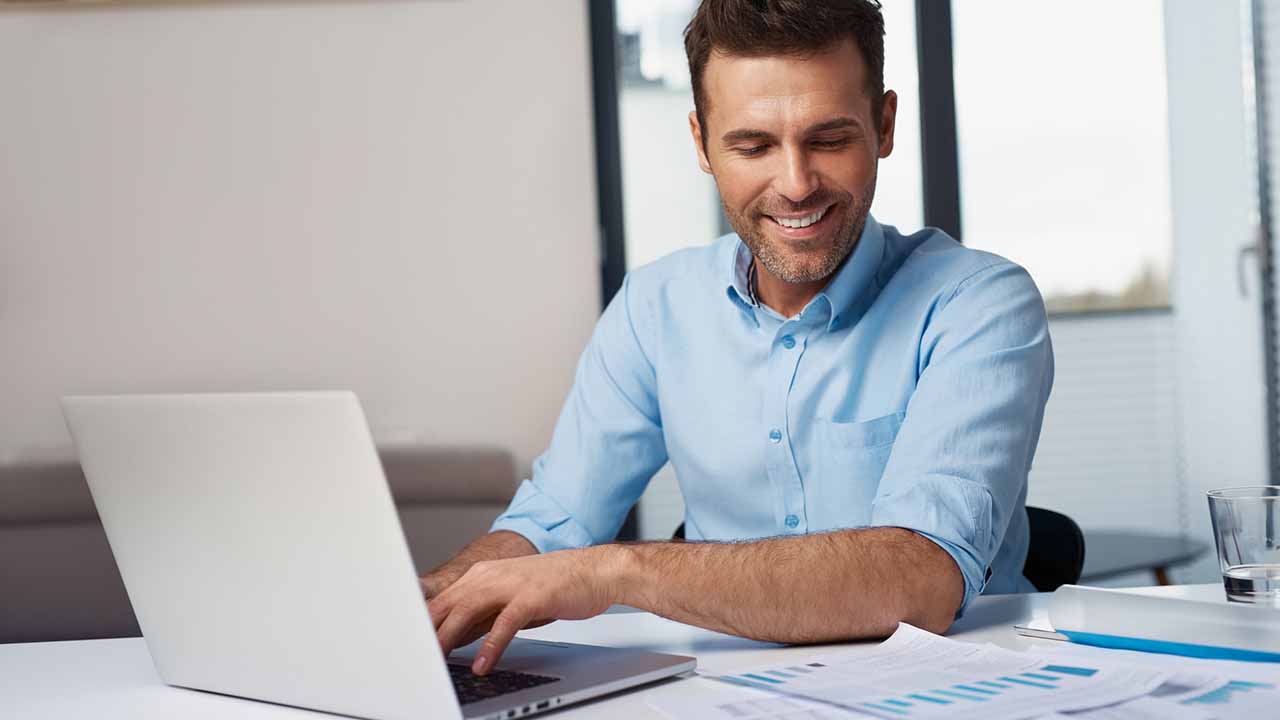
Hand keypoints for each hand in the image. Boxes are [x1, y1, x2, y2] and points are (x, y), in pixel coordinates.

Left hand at [427, 546, 622, 674]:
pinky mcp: (532, 597)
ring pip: (468, 610)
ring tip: (436, 660)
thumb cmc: (554, 585)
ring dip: (448, 637)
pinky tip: (482, 664)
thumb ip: (482, 612)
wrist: (594, 571)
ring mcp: (511, 584)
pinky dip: (490, 645)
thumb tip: (455, 636)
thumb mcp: (510, 595)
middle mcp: (492, 575)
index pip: (443, 599)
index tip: (409, 643)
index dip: (423, 622)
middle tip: (414, 656)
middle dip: (428, 631)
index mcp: (483, 574)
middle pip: (448, 604)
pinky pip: (504, 623)